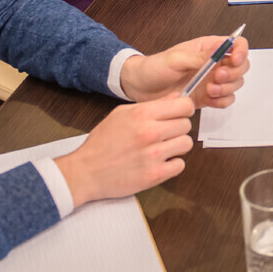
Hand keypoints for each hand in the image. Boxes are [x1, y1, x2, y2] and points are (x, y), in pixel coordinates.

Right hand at [53, 95, 195, 207]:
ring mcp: (153, 155)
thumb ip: (151, 105)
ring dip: (176, 147)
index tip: (179, 114)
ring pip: (186, 144)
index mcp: (142, 114)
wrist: (86, 171)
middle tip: (165, 134)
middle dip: (178, 129)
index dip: (184, 109)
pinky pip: (180, 165)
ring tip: (162, 149)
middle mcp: (150, 132)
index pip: (184, 105)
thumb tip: (176, 97)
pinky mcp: (155, 175)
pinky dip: (172, 165)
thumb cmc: (102, 143)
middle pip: (186, 125)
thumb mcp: (122, 114)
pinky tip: (159, 162)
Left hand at [119, 34, 250, 107]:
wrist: (142, 87)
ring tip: (209, 90)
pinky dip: (222, 101)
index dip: (241, 51)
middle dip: (233, 74)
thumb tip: (218, 52)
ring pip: (235, 84)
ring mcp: (212, 80)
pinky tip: (209, 99)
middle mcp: (214, 63)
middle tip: (217, 78)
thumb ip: (199, 57)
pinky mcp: (208, 96)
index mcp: (208, 47)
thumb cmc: (155, 67)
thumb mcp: (175, 58)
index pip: (237, 44)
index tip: (234, 60)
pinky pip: (225, 100)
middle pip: (241, 66)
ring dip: (227, 89)